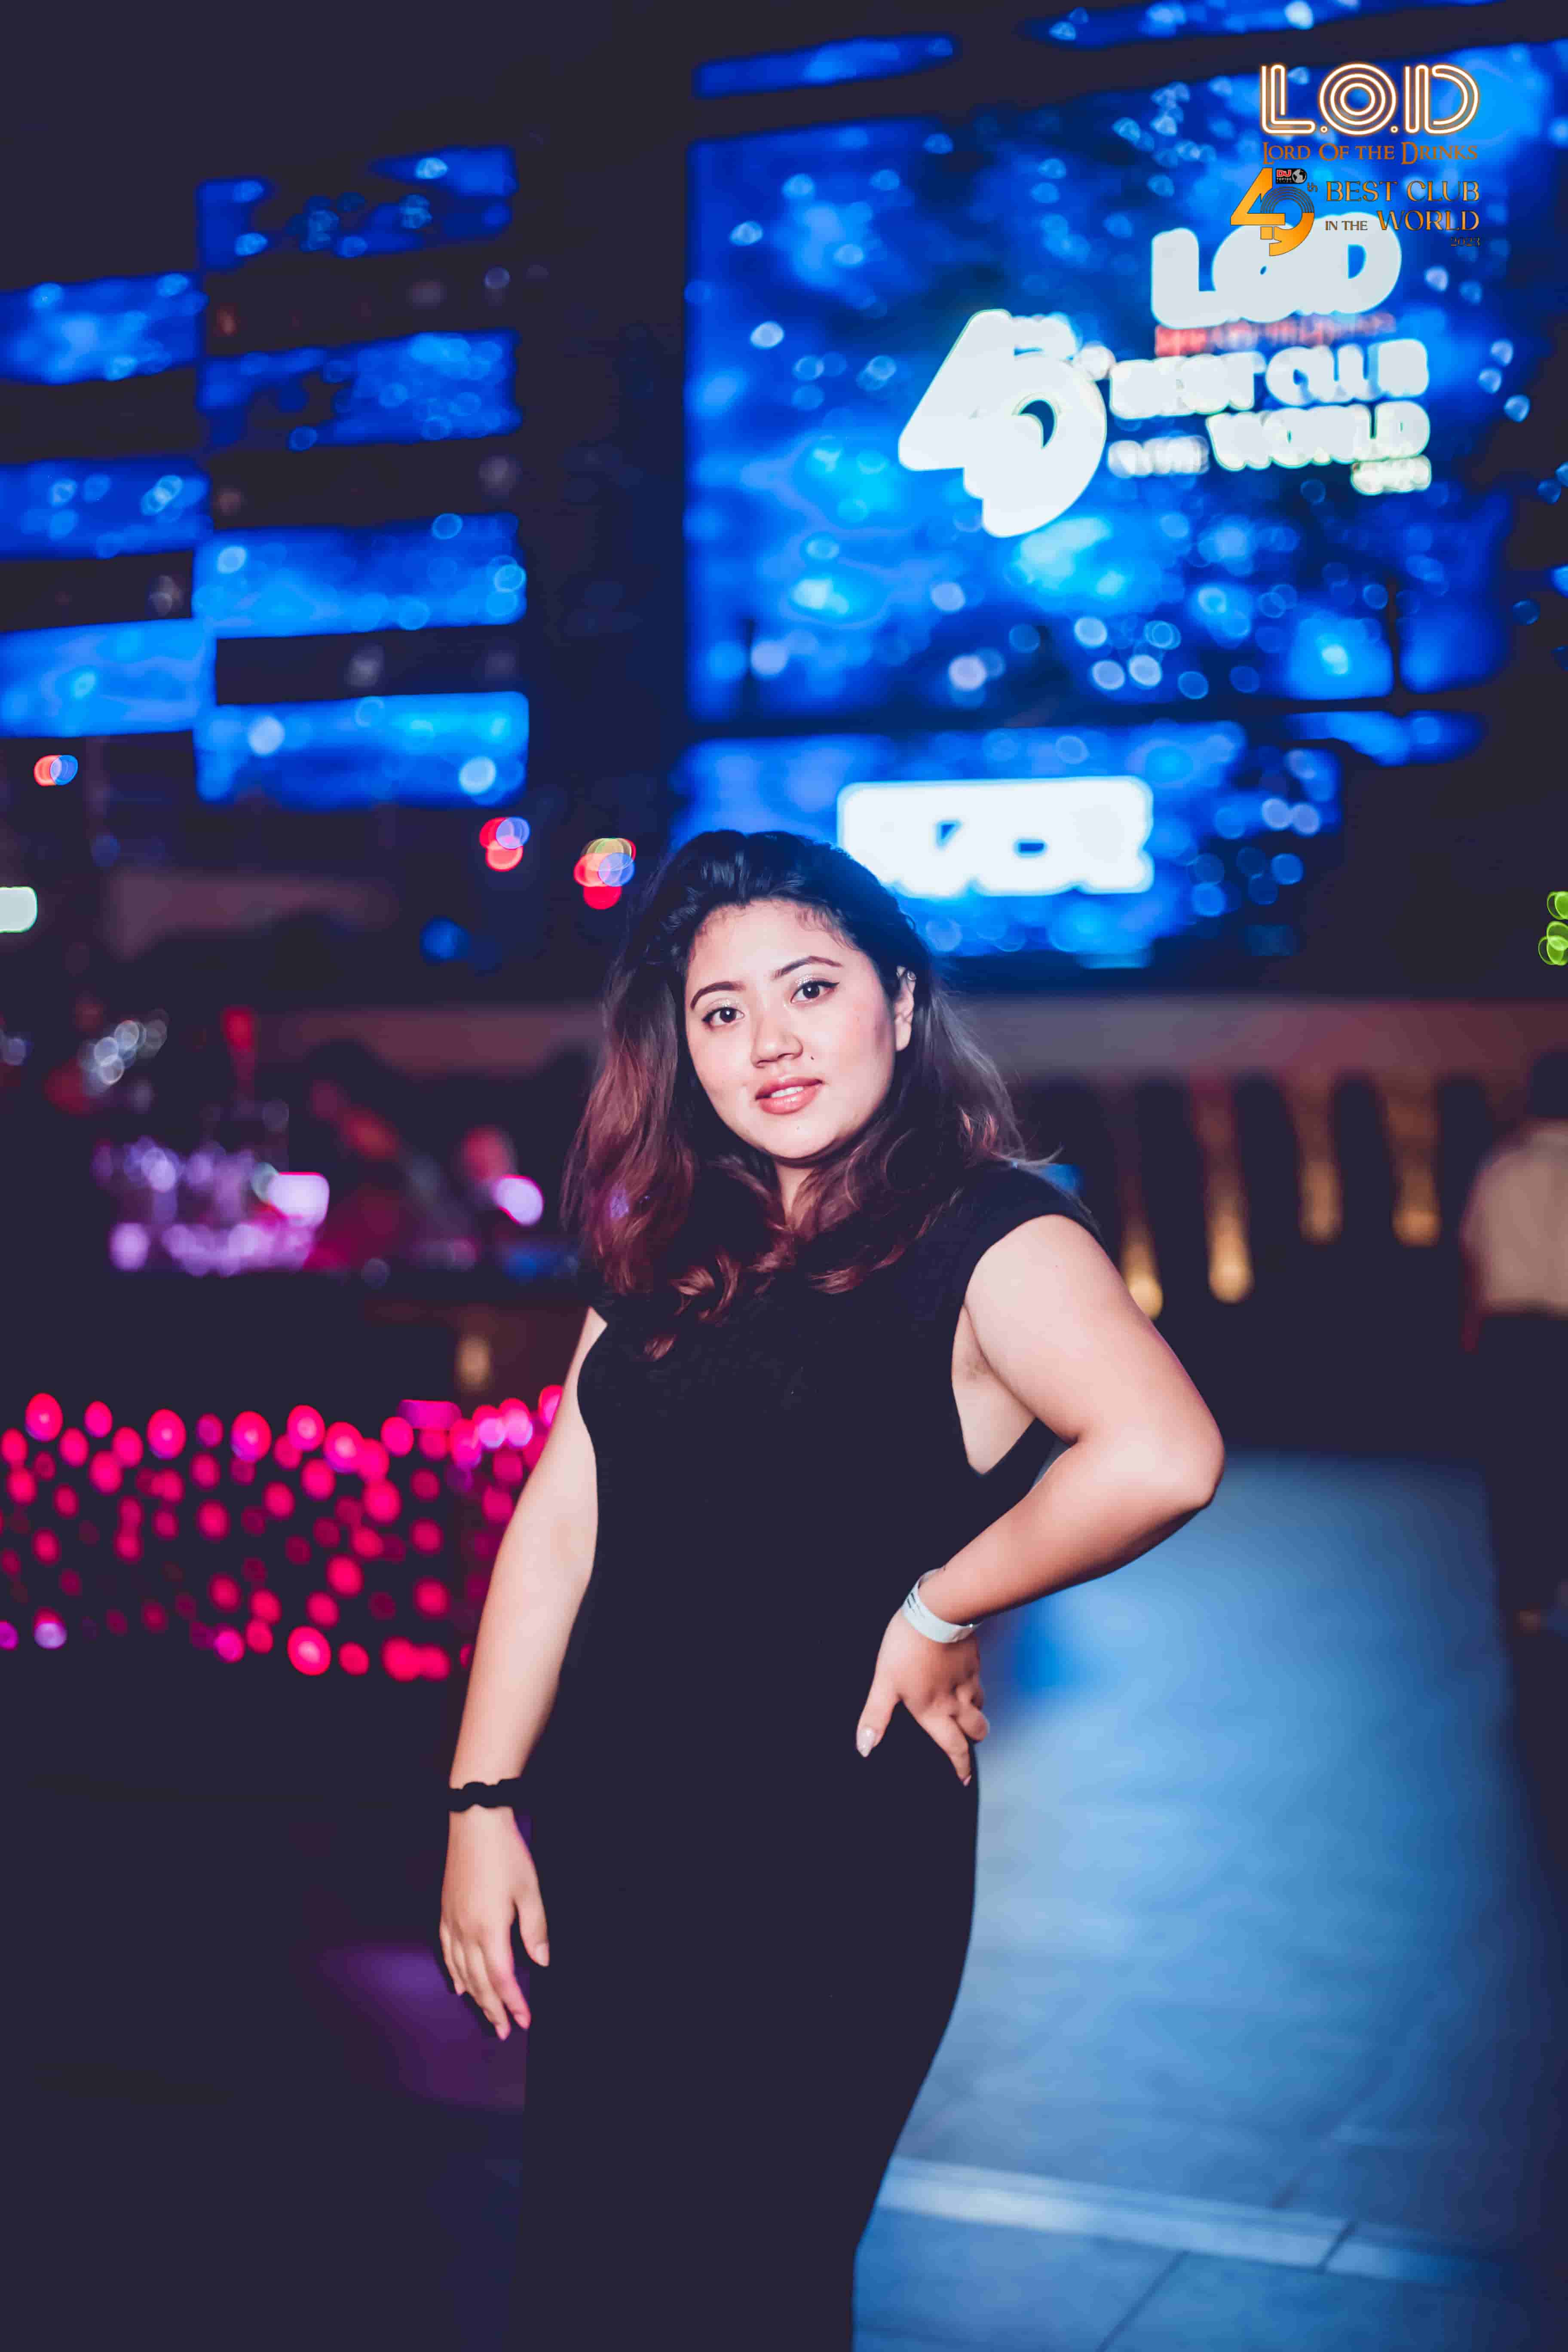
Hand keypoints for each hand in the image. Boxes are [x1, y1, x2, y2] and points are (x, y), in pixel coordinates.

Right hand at [439, 1808, 549, 2039]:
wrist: (474, 1823)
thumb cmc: (506, 1855)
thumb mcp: (529, 1891)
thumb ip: (535, 1930)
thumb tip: (541, 1962)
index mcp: (489, 1929)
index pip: (502, 1978)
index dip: (514, 2002)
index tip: (524, 2020)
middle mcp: (466, 1932)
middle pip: (480, 1982)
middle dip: (494, 2009)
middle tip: (505, 2031)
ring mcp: (452, 1923)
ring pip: (461, 1972)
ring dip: (475, 1997)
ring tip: (488, 2015)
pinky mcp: (445, 1912)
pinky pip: (447, 1953)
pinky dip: (454, 1974)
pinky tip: (460, 1986)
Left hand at [855, 1607, 989, 1783]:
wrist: (937, 1613)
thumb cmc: (907, 1648)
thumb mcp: (884, 1683)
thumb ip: (875, 1716)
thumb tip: (864, 1748)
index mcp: (933, 1711)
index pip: (953, 1747)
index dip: (960, 1766)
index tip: (964, 1778)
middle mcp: (955, 1701)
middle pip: (977, 1731)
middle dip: (974, 1741)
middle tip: (969, 1745)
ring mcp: (968, 1680)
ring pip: (980, 1706)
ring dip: (977, 1715)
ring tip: (969, 1716)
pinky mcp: (974, 1661)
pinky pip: (979, 1681)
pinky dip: (975, 1688)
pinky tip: (967, 1681)